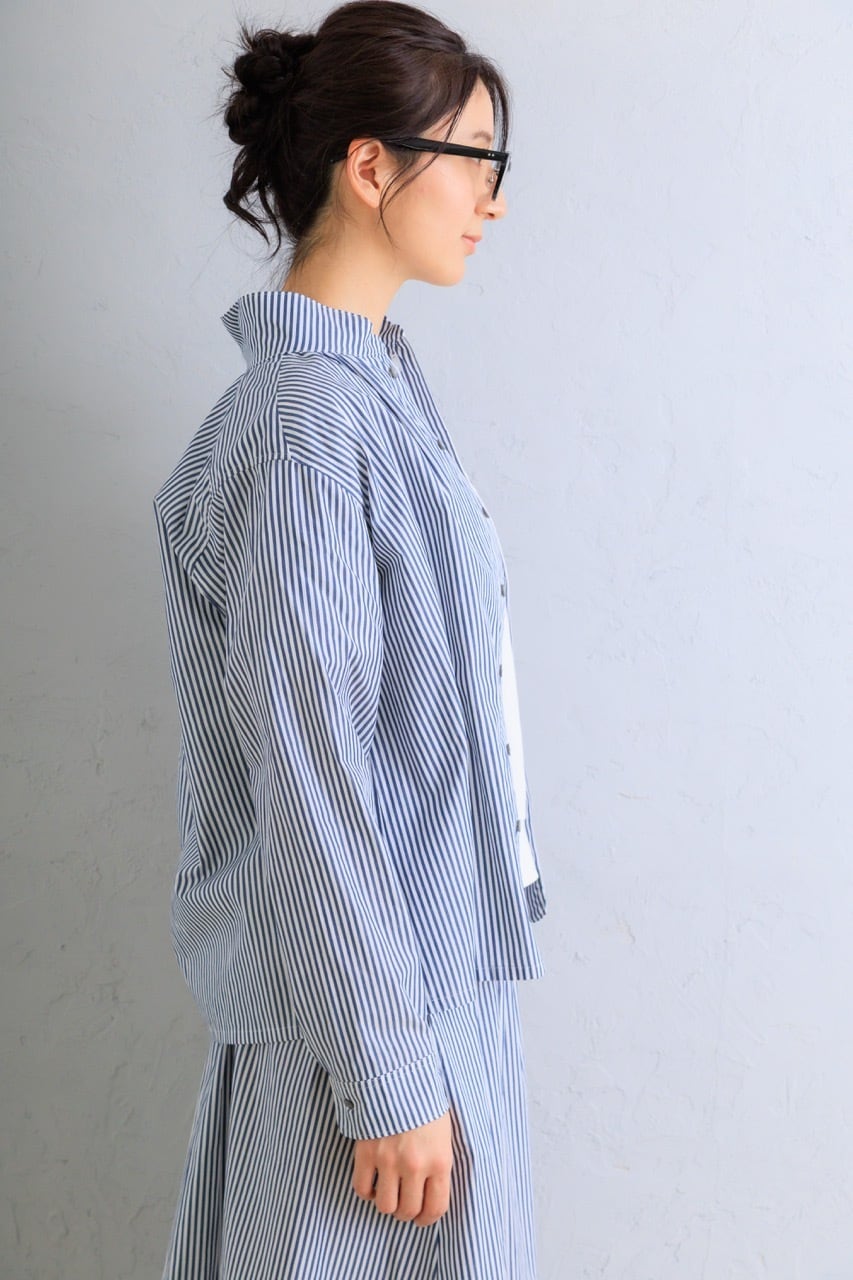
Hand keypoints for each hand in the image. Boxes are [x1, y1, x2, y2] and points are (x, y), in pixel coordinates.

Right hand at [351, 1107, 452, 1226]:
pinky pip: (361, 1188)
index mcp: (439, 1160)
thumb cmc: (425, 1100)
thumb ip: (439, 1162)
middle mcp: (415, 1165)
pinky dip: (366, 1190)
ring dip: (386, 1202)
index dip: (428, 1219)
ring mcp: (388, 1160)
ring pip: (385, 1206)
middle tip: (405, 1203)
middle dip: (407, 1212)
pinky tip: (372, 1180)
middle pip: (408, 1211)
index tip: (422, 1217)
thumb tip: (432, 1190)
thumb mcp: (443, 1131)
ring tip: (388, 1190)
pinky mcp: (366, 1152)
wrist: (397, 1073)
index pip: (435, 1208)